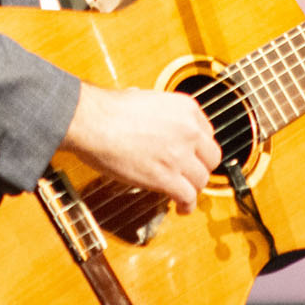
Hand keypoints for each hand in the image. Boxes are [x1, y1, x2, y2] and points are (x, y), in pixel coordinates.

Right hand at [60, 84, 221, 212]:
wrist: (93, 122)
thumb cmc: (107, 110)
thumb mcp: (143, 98)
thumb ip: (157, 110)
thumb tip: (151, 113)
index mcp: (185, 108)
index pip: (207, 133)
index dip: (197, 147)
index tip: (191, 154)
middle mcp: (189, 130)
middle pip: (211, 157)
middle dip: (200, 167)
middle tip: (189, 173)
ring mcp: (180, 155)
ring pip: (201, 180)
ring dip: (192, 188)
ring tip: (183, 193)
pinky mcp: (167, 177)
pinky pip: (188, 197)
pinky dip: (186, 205)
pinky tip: (180, 207)